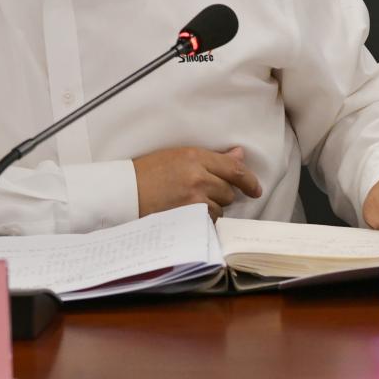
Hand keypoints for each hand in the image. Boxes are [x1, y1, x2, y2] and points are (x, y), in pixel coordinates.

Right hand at [132, 146, 261, 219]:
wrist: (124, 192)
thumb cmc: (147, 172)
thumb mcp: (178, 156)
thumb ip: (211, 158)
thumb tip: (239, 156)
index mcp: (195, 157)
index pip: (233, 169)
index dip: (249, 180)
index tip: (255, 188)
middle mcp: (198, 177)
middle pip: (228, 191)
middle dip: (220, 194)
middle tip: (201, 193)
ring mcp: (193, 199)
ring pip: (220, 209)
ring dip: (211, 208)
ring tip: (189, 203)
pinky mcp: (188, 218)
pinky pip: (208, 222)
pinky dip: (202, 220)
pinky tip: (187, 214)